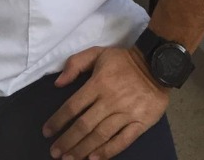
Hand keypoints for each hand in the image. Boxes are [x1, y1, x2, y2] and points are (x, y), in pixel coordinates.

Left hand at [41, 46, 169, 159]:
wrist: (156, 65)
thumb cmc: (123, 61)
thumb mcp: (98, 53)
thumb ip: (76, 64)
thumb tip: (58, 83)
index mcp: (98, 83)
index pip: (73, 106)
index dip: (58, 120)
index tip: (47, 132)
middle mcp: (110, 100)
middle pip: (84, 125)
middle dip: (67, 140)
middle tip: (54, 152)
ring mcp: (126, 113)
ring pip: (100, 135)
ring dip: (83, 149)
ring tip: (69, 159)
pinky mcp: (140, 123)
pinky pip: (122, 141)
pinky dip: (108, 151)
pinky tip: (94, 159)